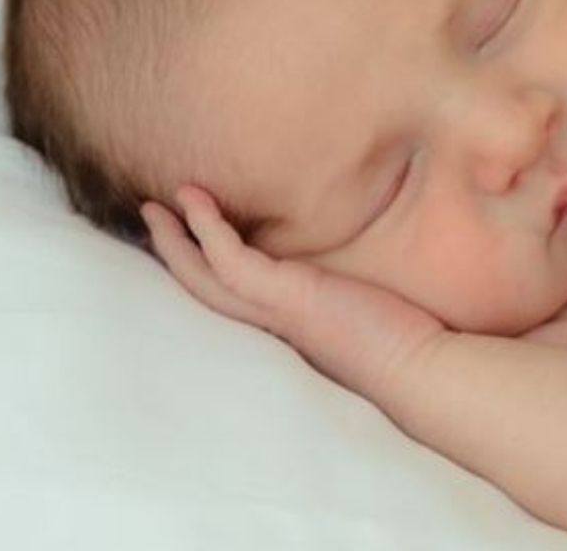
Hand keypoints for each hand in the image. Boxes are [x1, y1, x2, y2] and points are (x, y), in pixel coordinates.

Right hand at [140, 185, 447, 406]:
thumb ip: (334, 291)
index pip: (225, 298)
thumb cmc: (397, 338)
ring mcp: (271, 313)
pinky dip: (206, 228)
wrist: (417, 366)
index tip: (183, 237)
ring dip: (174, 239)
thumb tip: (343, 268)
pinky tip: (194, 200)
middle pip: (199, 289)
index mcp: (278, 327)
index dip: (198, 267)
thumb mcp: (353, 307)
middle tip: (149, 216)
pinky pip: (229, 259)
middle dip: (170, 252)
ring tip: (155, 205)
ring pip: (202, 276)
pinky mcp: (284, 298)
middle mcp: (265, 326)